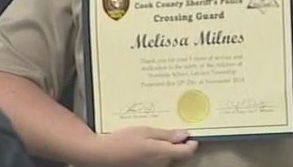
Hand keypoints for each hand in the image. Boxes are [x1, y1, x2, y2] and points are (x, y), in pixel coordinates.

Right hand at [76, 126, 197, 166]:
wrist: (101, 156)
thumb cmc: (122, 141)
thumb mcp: (145, 131)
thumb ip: (166, 135)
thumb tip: (185, 135)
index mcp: (163, 154)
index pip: (187, 152)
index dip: (191, 143)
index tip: (190, 134)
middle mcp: (161, 164)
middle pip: (177, 155)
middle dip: (177, 144)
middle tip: (170, 130)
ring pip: (166, 158)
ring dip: (166, 148)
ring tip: (154, 135)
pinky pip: (156, 161)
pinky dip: (156, 152)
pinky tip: (145, 144)